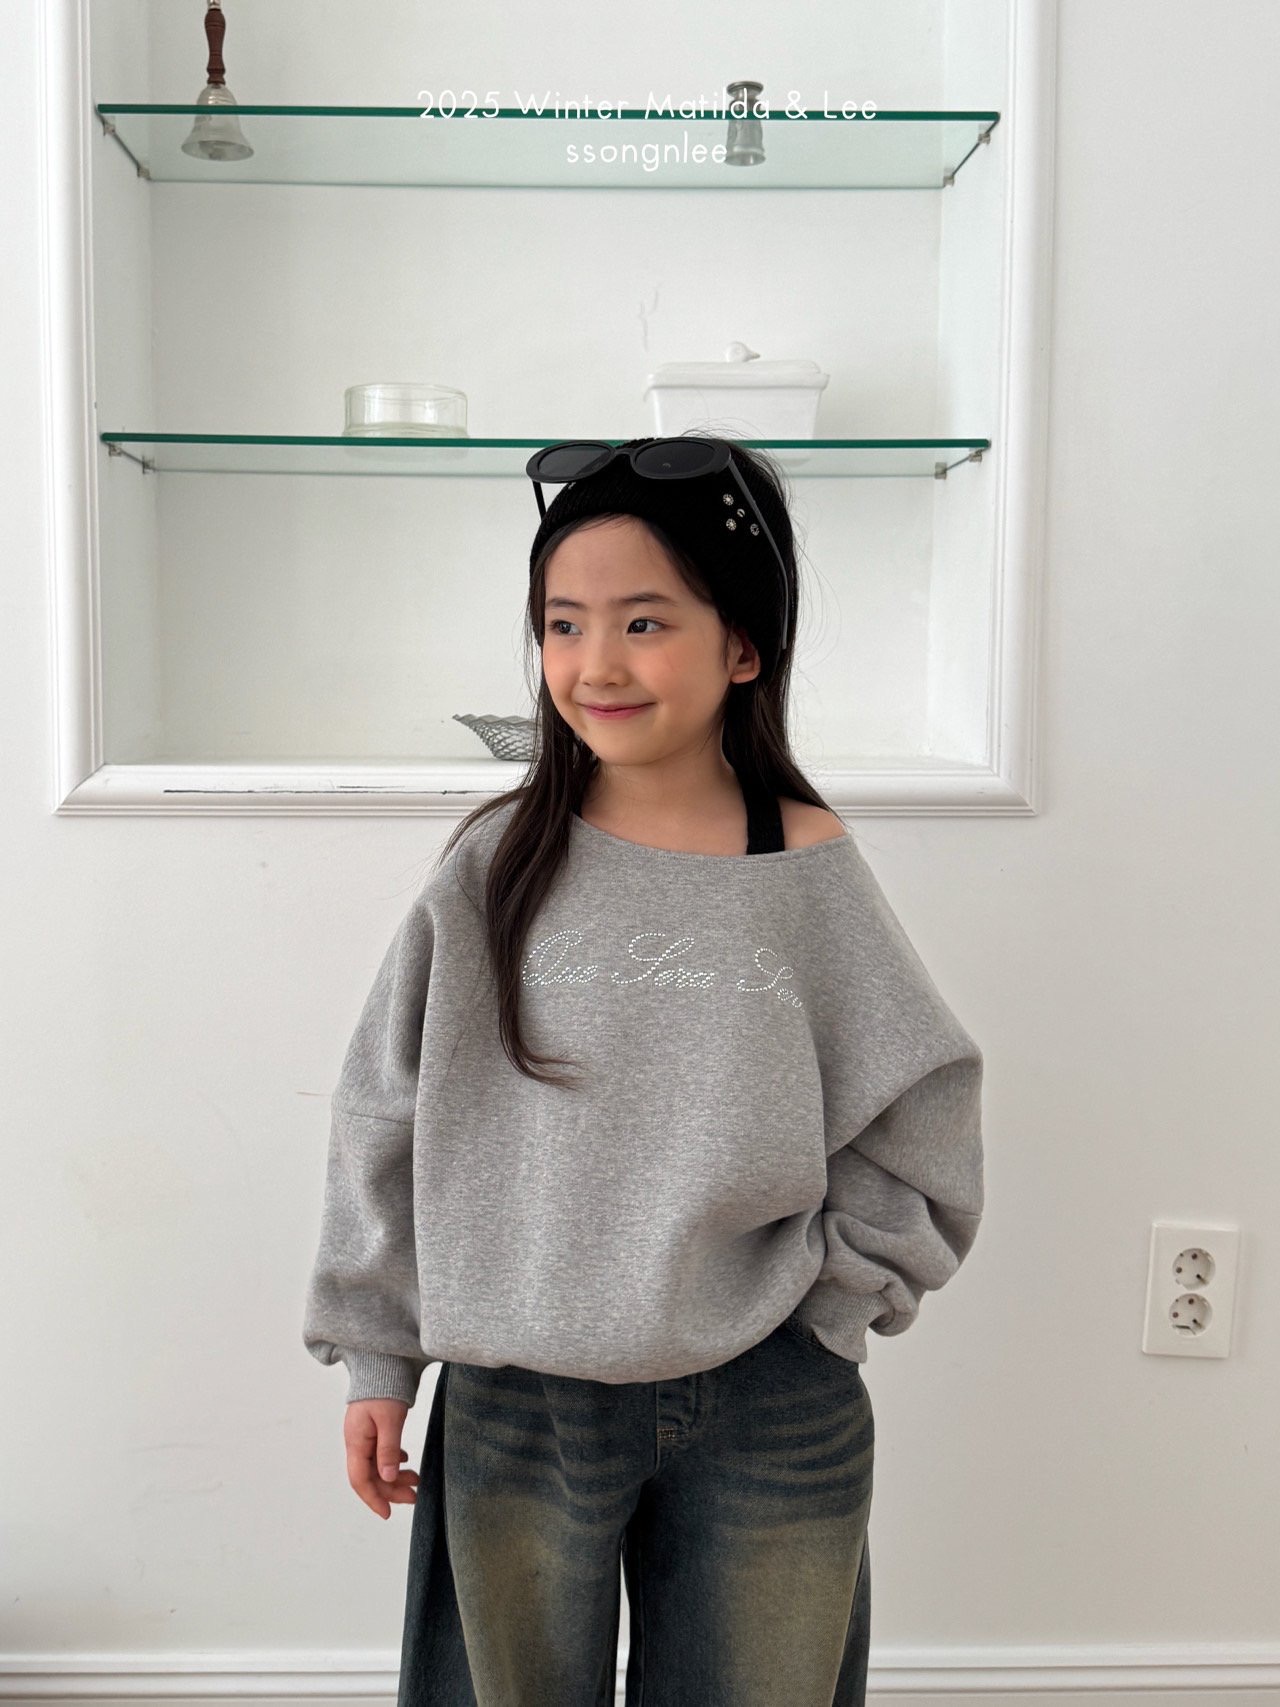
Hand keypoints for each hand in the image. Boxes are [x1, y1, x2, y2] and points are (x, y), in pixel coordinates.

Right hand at [344, 1397, 419, 1518]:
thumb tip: (388, 1477)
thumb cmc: (384, 1387)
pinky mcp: (372, 1429)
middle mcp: (356, 1441)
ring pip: (376, 1466)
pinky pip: (380, 1453)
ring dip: (394, 1477)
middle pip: (370, 1476)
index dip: (373, 1499)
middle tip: (414, 1497)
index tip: (388, 1513)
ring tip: (415, 1481)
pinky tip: (405, 1462)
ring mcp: (363, 1435)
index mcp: (356, 1441)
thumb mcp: (389, 1419)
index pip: (359, 1480)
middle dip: (390, 1490)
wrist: (381, 1362)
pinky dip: (393, 1461)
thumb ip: (387, 1449)